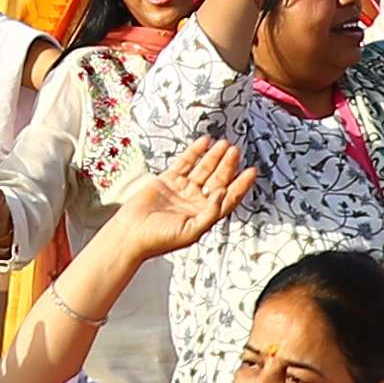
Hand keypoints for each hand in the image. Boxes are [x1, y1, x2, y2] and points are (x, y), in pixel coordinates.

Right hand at [115, 136, 255, 260]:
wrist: (131, 233)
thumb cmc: (159, 239)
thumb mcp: (191, 231)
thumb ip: (210, 213)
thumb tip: (223, 194)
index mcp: (204, 216)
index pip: (228, 197)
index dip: (241, 185)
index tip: (252, 171)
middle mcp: (196, 202)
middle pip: (217, 180)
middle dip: (228, 166)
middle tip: (236, 151)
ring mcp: (182, 190)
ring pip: (203, 169)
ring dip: (214, 157)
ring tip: (225, 144)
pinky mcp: (168, 181)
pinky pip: (185, 163)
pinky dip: (194, 152)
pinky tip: (204, 143)